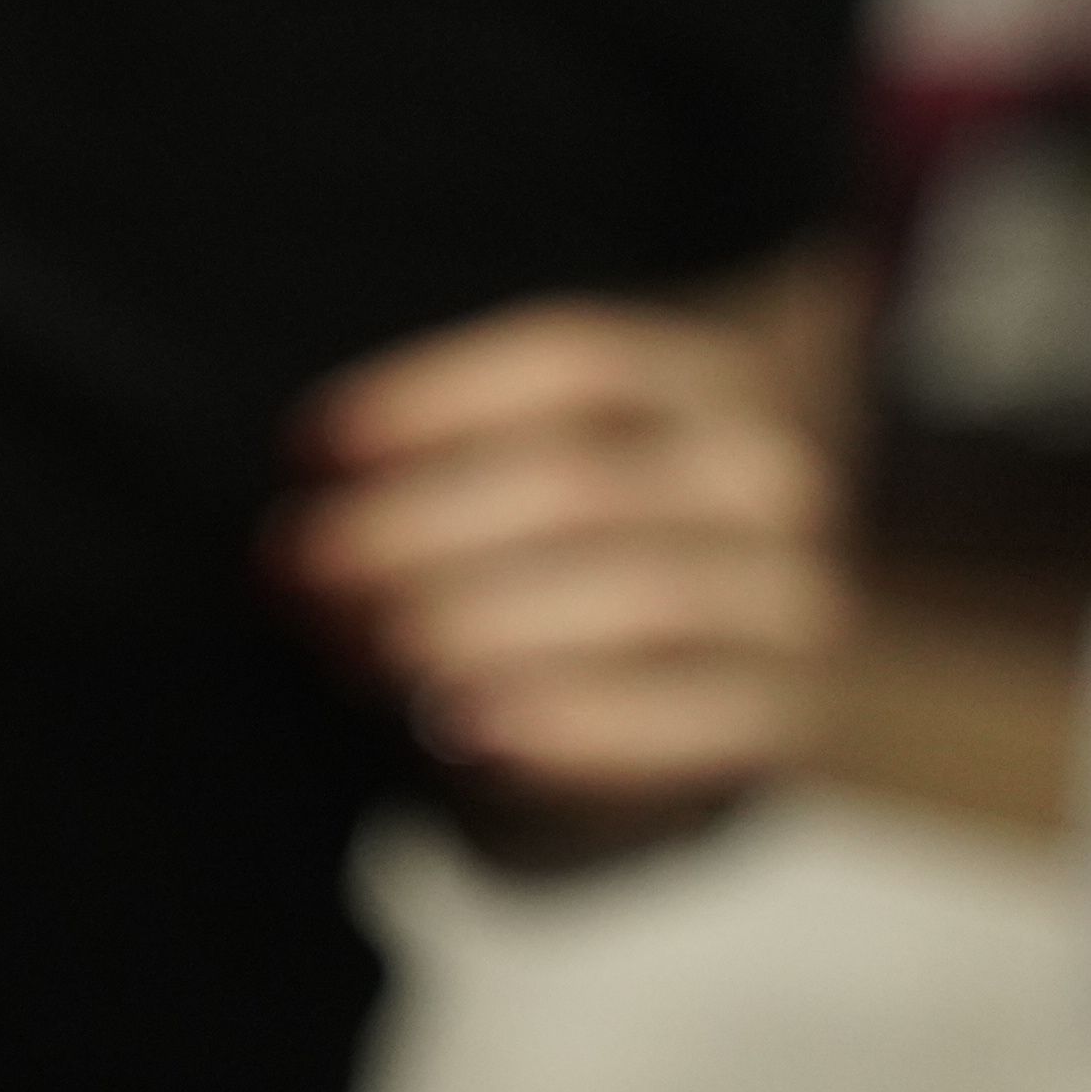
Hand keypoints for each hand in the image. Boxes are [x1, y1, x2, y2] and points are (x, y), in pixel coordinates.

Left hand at [283, 295, 850, 829]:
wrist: (752, 670)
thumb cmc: (598, 551)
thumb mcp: (549, 471)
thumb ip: (460, 463)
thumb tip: (307, 514)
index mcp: (711, 375)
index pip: (573, 364)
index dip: (427, 403)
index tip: (304, 450)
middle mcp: (769, 476)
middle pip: (579, 484)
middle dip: (411, 529)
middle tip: (294, 569)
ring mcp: (796, 596)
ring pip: (637, 595)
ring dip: (470, 625)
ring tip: (350, 649)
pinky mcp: (794, 713)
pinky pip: (689, 716)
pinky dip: (569, 721)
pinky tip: (463, 727)